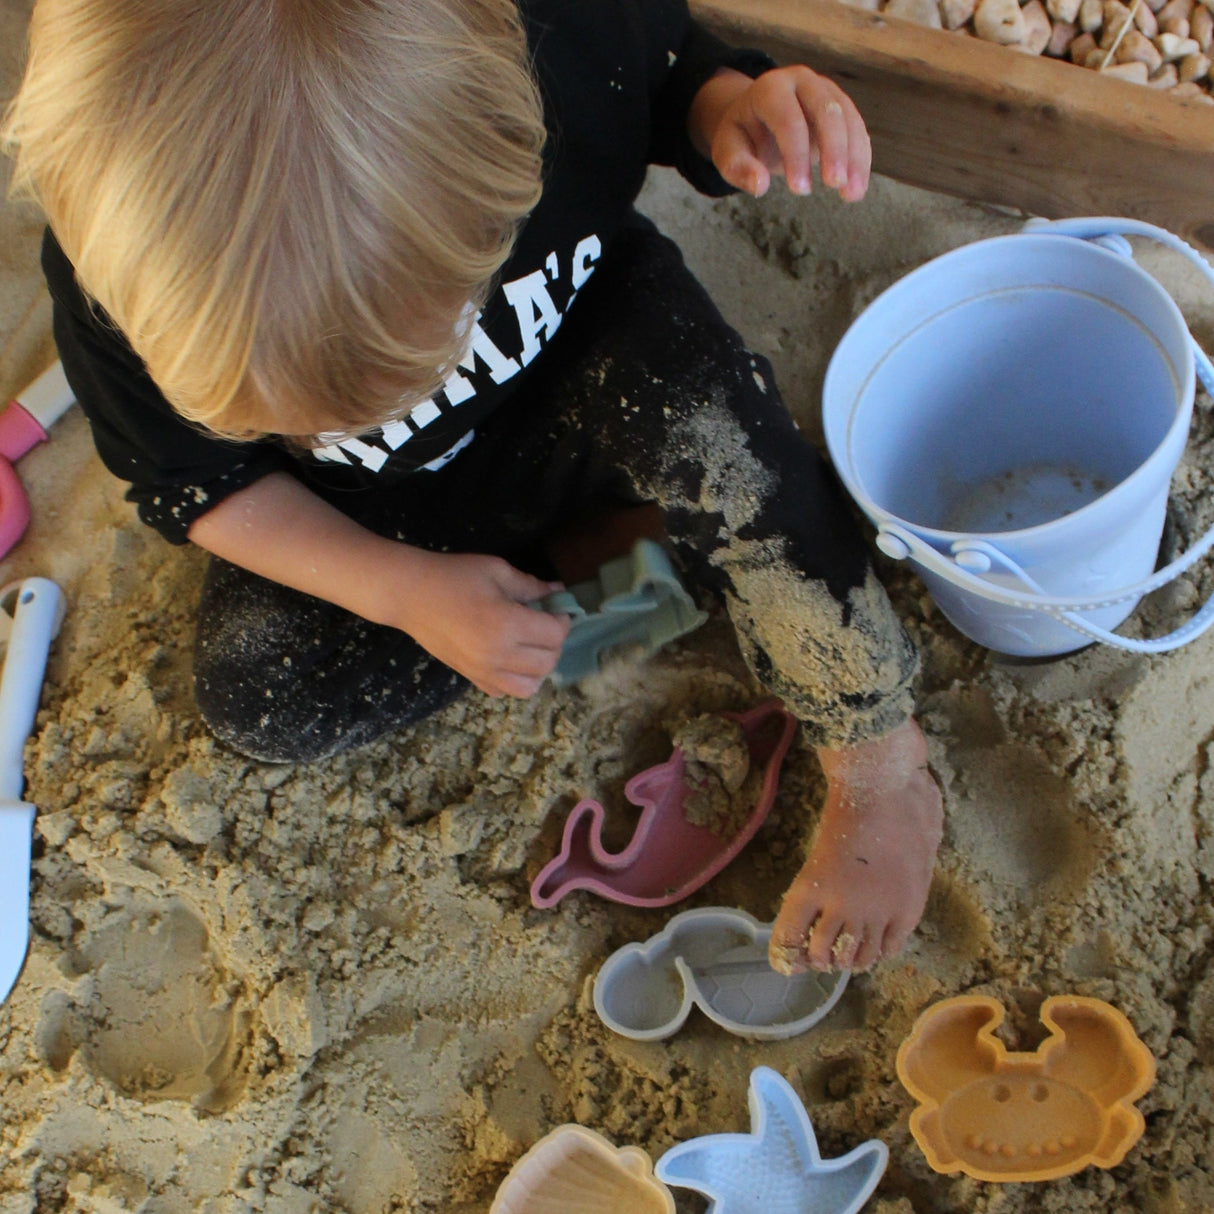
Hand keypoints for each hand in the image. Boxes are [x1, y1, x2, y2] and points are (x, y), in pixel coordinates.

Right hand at [396, 550, 570, 697]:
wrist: (409, 595)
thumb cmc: (453, 576)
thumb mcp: (497, 571)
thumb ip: (531, 585)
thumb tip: (558, 591)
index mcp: (507, 625)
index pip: (555, 634)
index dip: (563, 619)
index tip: (555, 608)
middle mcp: (498, 655)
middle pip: (548, 662)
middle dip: (554, 642)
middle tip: (544, 624)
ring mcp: (483, 671)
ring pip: (529, 687)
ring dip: (538, 668)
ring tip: (531, 647)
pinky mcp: (470, 677)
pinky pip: (503, 692)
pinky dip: (514, 680)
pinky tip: (509, 660)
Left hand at [689, 65, 870, 201]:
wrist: (757, 119)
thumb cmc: (743, 137)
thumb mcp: (729, 152)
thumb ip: (738, 168)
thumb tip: (759, 186)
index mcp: (770, 88)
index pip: (788, 118)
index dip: (796, 154)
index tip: (799, 190)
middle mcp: (802, 82)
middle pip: (826, 109)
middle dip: (834, 148)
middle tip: (834, 185)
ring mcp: (826, 91)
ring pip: (848, 118)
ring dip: (854, 157)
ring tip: (851, 194)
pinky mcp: (841, 107)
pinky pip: (857, 129)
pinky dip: (860, 158)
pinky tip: (857, 186)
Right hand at [769, 718, 942, 973]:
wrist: (880, 780)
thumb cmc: (910, 801)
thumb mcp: (925, 839)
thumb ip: (911, 864)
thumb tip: (899, 866)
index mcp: (907, 906)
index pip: (885, 950)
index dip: (864, 957)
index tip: (849, 954)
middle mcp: (879, 913)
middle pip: (854, 957)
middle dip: (836, 959)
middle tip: (821, 952)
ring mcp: (848, 902)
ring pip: (827, 951)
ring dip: (815, 955)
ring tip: (803, 948)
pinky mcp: (814, 884)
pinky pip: (795, 926)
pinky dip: (787, 943)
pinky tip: (783, 954)